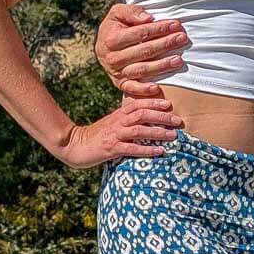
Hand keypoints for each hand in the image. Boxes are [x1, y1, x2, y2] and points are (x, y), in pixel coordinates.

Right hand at [56, 97, 183, 168]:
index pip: (138, 103)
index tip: (169, 103)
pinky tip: (159, 151)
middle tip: (178, 120)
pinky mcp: (112, 149)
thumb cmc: (97, 134)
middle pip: (143, 114)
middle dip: (162, 116)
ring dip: (158, 132)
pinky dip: (147, 150)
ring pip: (140, 130)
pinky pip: (132, 149)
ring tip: (173, 135)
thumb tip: (146, 116)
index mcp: (119, 113)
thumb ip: (127, 118)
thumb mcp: (112, 122)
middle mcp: (118, 121)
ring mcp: (115, 135)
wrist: (75, 145)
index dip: (154, 102)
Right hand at [95, 3, 189, 97]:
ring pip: (142, 70)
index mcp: (112, 39)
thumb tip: (148, 18)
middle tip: (182, 39)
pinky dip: (144, 90)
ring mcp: (116, 72)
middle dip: (166, 44)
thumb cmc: (115, 26)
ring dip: (161, 66)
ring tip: (178, 60)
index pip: (141, 33)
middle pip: (144, 51)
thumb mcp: (117, 13)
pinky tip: (157, 88)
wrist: (103, 46)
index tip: (176, 25)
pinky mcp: (120, 83)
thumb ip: (131, 12)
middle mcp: (113, 58)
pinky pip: (132, 88)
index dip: (159, 28)